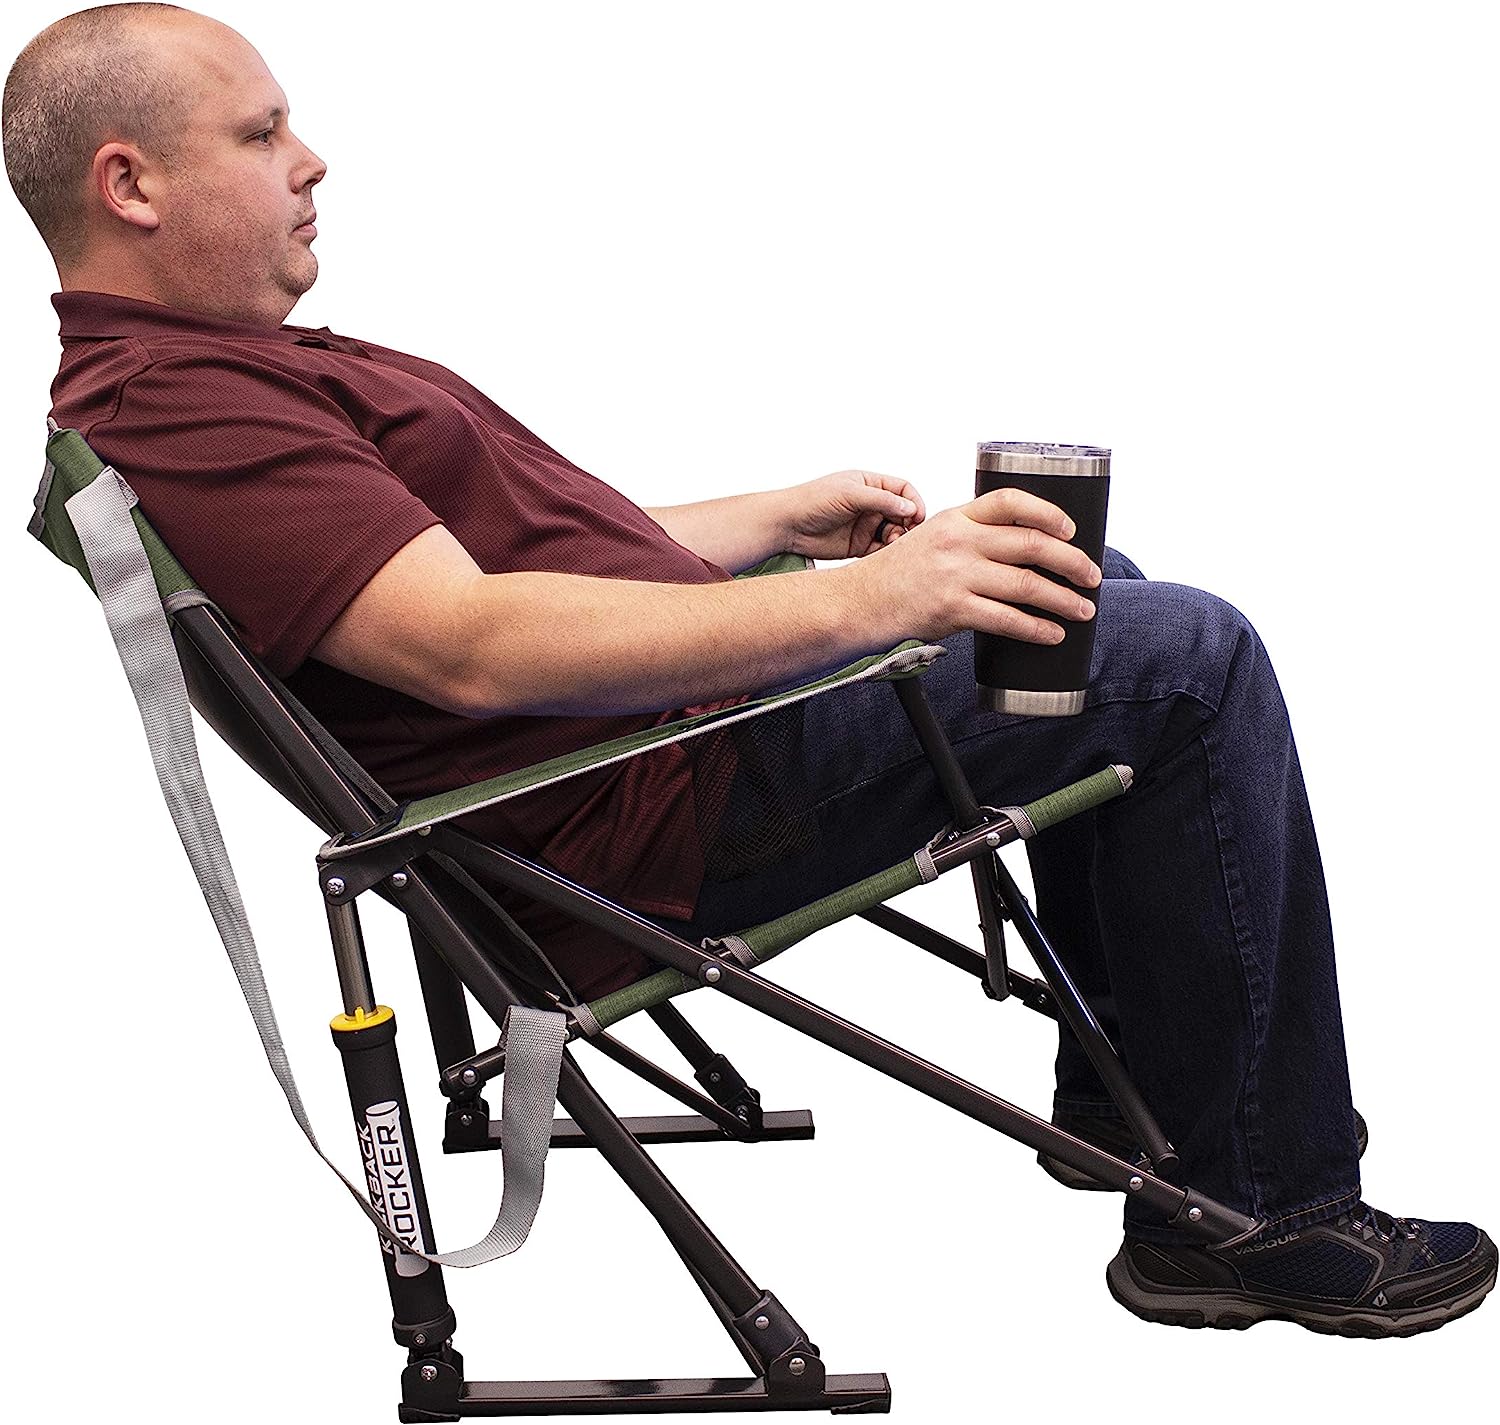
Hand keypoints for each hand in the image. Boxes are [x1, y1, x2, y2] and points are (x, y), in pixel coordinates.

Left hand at [781, 469, 927, 559]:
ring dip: (899, 540)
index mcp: (870, 485)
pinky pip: (881, 551)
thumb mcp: (849, 494)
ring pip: (895, 533)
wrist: (787, 525)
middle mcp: (871, 504)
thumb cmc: (813, 500)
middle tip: (905, 535)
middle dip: (909, 524)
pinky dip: (887, 554)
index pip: (903, 490)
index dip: (914, 503)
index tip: (918, 517)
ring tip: (891, 544)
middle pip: (903, 514)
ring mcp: (866, 525)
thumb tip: (911, 508)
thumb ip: (882, 500)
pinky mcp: (859, 546)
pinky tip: (884, 556)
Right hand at [847, 487, 1102, 645]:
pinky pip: (1007, 619)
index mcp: (955, 517)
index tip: (1071, 530)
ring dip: (1063, 599)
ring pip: (1027, 584)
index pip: (1011, 501)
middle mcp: (958, 540)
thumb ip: (969, 538)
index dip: (1049, 512)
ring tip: (1082, 610)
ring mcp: (956, 574)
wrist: (858, 602)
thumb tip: (1020, 553)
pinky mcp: (952, 608)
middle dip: (1071, 562)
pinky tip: (1052, 634)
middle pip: (1031, 543)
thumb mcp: (930, 538)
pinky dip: (1037, 628)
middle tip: (1091, 576)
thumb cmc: (896, 576)